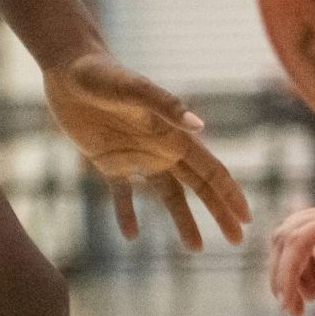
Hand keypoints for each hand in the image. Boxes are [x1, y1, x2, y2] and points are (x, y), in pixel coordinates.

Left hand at [44, 51, 250, 249]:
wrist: (68, 66)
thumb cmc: (102, 73)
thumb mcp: (132, 89)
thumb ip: (165, 105)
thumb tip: (200, 126)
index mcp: (172, 134)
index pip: (210, 169)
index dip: (229, 193)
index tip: (246, 218)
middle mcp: (159, 147)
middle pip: (197, 186)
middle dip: (219, 212)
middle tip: (237, 240)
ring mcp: (135, 156)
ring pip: (168, 195)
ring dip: (183, 220)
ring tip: (196, 249)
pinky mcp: (108, 161)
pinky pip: (123, 194)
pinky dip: (127, 214)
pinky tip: (131, 236)